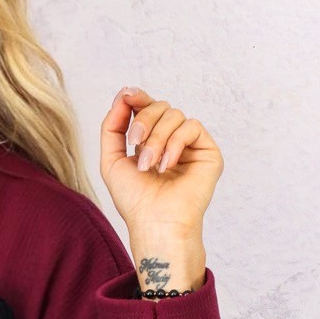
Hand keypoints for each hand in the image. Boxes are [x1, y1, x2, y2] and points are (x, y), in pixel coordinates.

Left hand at [101, 87, 222, 235]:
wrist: (155, 224)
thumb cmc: (135, 201)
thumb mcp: (111, 160)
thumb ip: (112, 127)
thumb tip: (123, 95)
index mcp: (150, 141)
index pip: (147, 108)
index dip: (138, 98)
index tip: (127, 94)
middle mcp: (172, 141)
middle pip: (159, 106)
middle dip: (143, 121)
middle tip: (135, 143)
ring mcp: (191, 146)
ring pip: (174, 114)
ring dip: (156, 138)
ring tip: (150, 166)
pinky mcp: (208, 152)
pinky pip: (192, 126)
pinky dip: (175, 143)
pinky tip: (167, 166)